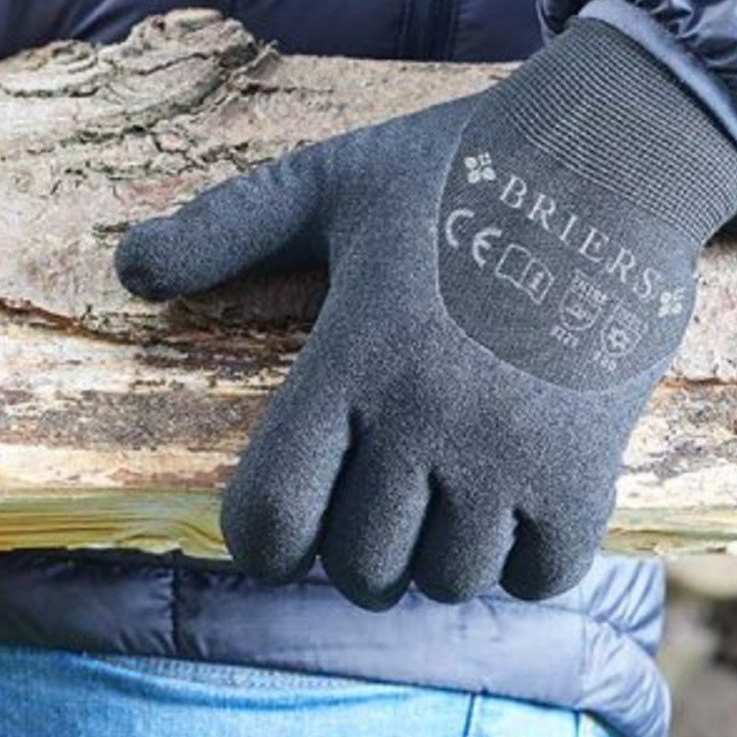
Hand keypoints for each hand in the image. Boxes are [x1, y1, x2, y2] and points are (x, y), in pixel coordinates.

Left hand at [116, 21, 736, 608]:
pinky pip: (539, 578)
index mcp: (351, 354)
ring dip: (431, 554)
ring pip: (447, 580)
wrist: (610, 156)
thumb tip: (126, 271)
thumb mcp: (326, 182)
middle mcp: (427, 418)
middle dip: (347, 545)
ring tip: (435, 494)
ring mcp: (513, 451)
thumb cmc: (451, 170)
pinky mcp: (589, 468)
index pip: (273, 513)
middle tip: (365, 496)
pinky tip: (506, 502)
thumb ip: (222, 227)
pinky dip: (517, 560)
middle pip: (360, 564)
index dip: (258, 539)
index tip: (272, 525)